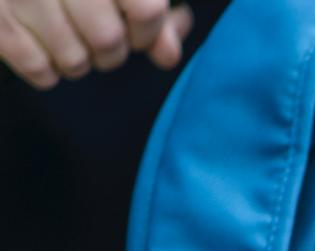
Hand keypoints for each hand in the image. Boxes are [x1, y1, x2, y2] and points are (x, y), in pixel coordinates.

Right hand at [0, 0, 192, 88]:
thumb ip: (149, 14)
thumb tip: (169, 55)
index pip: (146, 11)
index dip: (149, 34)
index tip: (137, 34)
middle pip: (109, 41)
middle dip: (112, 52)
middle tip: (98, 40)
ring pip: (75, 61)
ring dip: (78, 61)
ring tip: (67, 38)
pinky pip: (39, 70)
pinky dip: (47, 69)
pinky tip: (41, 45)